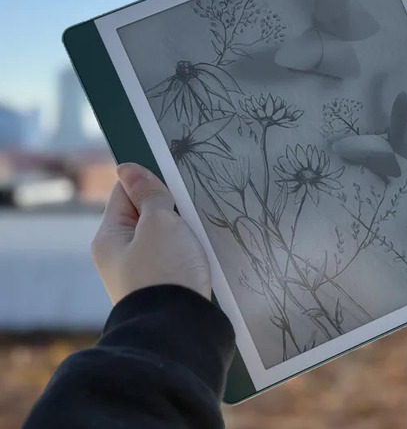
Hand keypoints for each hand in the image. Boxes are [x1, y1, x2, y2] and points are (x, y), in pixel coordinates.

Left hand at [92, 162, 210, 303]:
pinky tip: (203, 256)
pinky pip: (176, 260)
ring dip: (184, 233)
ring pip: (165, 239)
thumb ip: (149, 195)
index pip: (125, 192)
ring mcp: (141, 274)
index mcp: (109, 237)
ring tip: (200, 236)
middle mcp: (120, 256)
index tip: (175, 181)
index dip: (150, 182)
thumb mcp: (160, 223)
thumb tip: (128, 168)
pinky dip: (189, 253)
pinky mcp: (163, 289)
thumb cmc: (166, 273)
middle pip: (146, 216)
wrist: (179, 332)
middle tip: (192, 210)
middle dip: (171, 210)